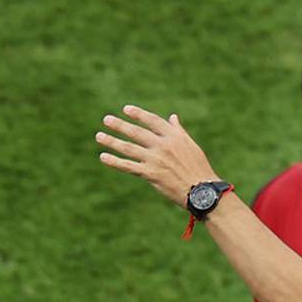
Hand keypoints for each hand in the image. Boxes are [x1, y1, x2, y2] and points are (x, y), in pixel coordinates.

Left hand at [97, 105, 220, 206]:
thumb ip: (179, 131)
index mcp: (174, 136)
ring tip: (99, 136)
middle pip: (136, 132)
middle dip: (120, 125)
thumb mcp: (191, 145)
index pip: (152, 121)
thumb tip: (172, 117)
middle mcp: (162, 145)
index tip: (125, 109)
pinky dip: (115, 161)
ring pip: (129, 148)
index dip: (138, 114)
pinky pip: (128, 166)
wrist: (202, 191)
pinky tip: (103, 157)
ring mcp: (155, 159)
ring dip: (112, 141)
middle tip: (107, 120)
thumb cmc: (199, 169)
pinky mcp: (150, 174)